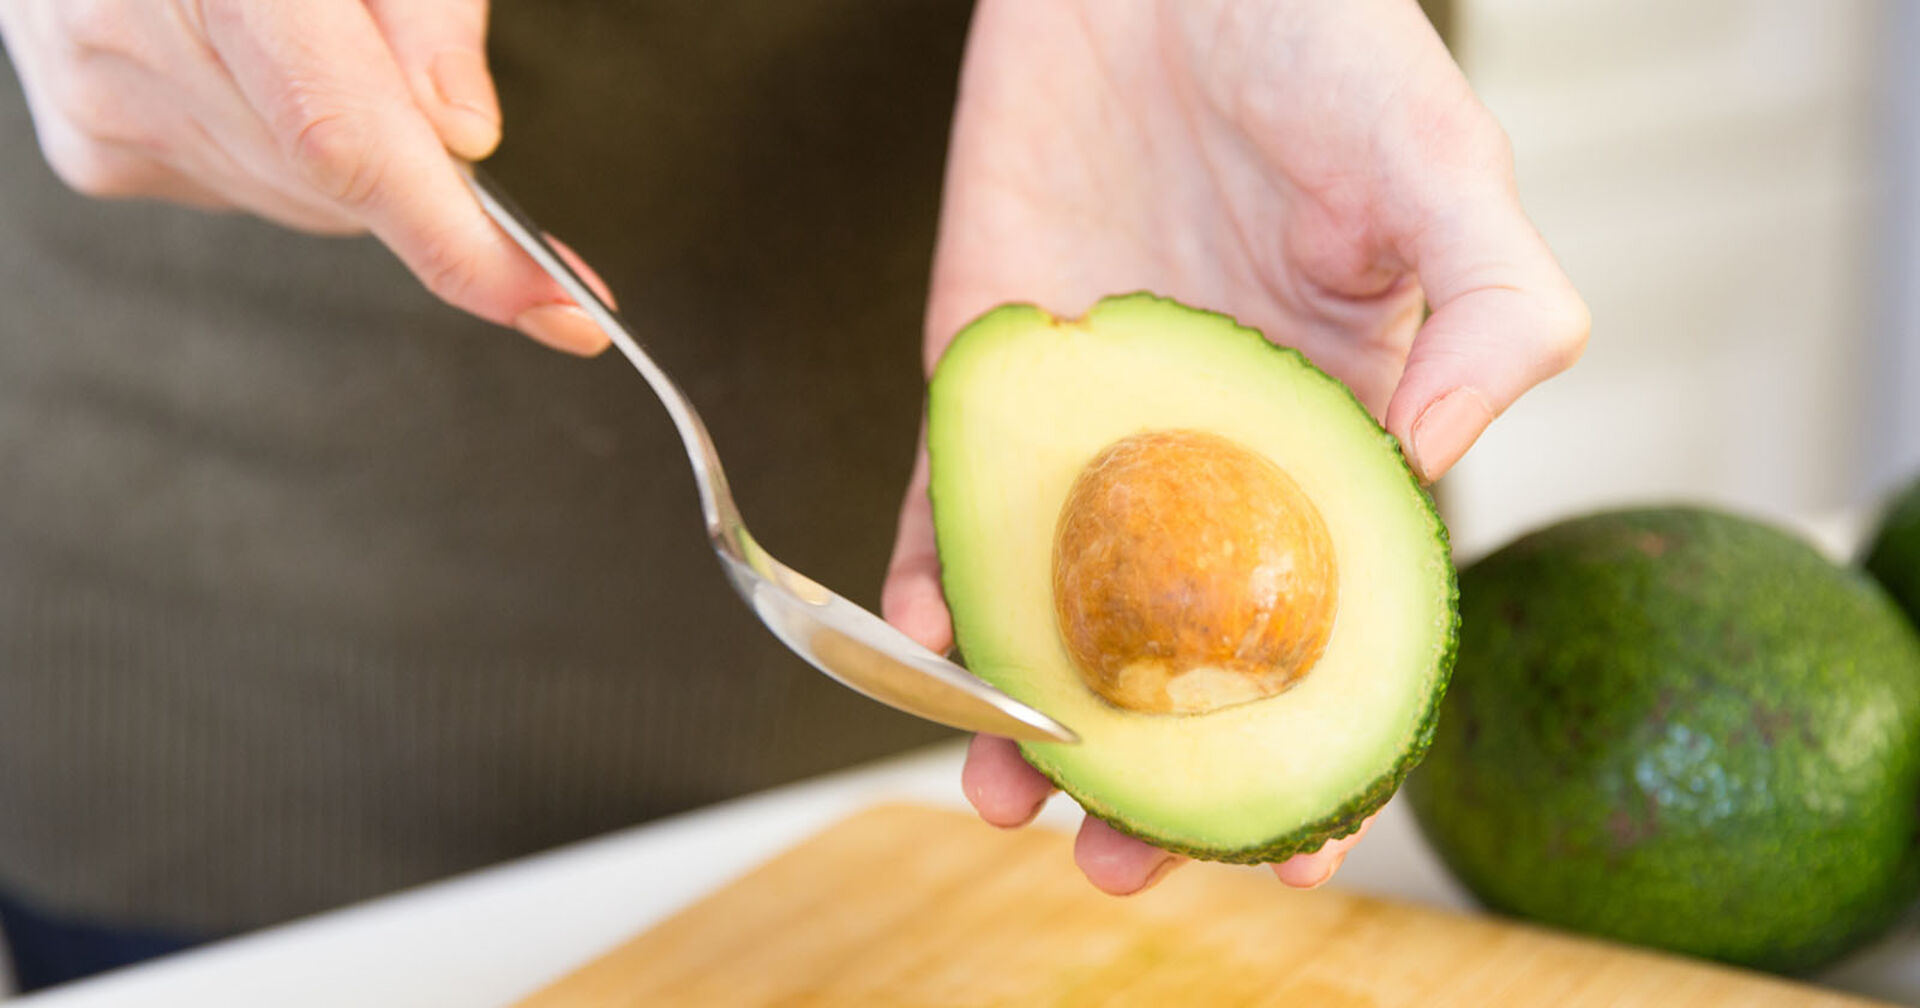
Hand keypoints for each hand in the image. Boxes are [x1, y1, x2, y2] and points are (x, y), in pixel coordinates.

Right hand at [0, 0, 609, 353]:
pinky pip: (247, 192)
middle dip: (413, 155)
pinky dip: (286, 151)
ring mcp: (102, 102)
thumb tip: (465, 140)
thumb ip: (428, 16)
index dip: (461, 242)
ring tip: (307, 33)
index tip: (562, 311)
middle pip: (338, 183)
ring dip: (348, 153)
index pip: (349, 140)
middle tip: (404, 67)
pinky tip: (257, 65)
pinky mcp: (97, 151)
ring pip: (303, 202)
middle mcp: (135, 36)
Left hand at [884, 0, 1587, 892]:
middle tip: (1117, 860)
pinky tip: (924, 652)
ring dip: (1024, 712)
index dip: (1317, 749)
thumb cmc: (1317, 39)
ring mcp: (1090, 425)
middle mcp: (1207, 451)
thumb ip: (1492, 314)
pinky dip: (929, 586)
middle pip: (1178, 654)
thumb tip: (1437, 467)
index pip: (1329, 629)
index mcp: (1334, 432)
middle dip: (1151, 773)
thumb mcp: (1444, 170)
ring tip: (1004, 794)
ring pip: (1056, 607)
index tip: (1302, 856)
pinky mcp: (987, 377)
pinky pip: (952, 505)